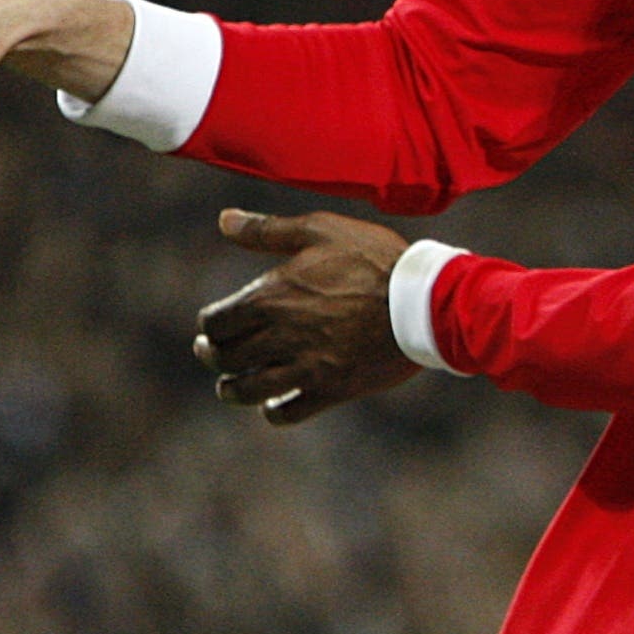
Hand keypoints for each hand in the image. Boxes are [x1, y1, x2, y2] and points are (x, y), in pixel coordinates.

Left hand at [194, 209, 418, 425]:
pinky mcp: (329, 390)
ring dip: (232, 388)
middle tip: (212, 351)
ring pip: (246, 391)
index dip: (210, 324)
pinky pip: (285, 413)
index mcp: (270, 298)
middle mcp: (278, 338)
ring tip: (232, 383)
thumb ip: (268, 229)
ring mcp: (304, 368)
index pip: (214, 323)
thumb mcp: (321, 230)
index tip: (216, 323)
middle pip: (224, 359)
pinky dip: (272, 410)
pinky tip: (274, 401)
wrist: (423, 302)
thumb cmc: (373, 259)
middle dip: (213, 354)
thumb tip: (224, 221)